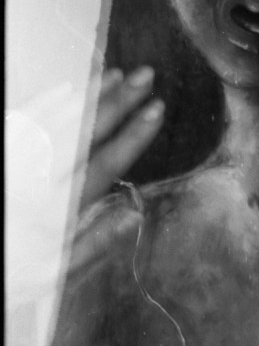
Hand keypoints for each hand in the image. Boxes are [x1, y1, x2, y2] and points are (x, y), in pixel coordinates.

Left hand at [6, 66, 163, 301]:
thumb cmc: (14, 271)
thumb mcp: (55, 271)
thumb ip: (93, 243)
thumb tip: (134, 213)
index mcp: (57, 208)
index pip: (104, 165)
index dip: (133, 136)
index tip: (158, 109)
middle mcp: (37, 179)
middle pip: (83, 134)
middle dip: (118, 103)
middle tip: (147, 76)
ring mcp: (17, 163)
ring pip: (56, 122)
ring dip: (89, 97)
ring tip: (119, 74)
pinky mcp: (5, 154)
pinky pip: (24, 122)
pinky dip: (47, 103)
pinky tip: (68, 89)